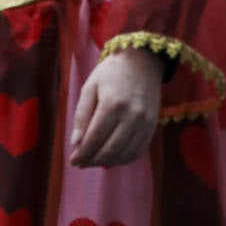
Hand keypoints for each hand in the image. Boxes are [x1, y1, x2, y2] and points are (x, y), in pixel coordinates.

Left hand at [70, 48, 162, 168]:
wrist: (142, 61)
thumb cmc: (110, 72)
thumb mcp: (89, 87)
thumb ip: (81, 115)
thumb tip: (76, 142)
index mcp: (112, 104)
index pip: (95, 138)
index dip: (83, 153)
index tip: (73, 161)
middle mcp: (132, 116)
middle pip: (110, 149)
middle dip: (93, 161)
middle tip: (80, 164)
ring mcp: (145, 122)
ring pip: (125, 154)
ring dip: (107, 162)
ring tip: (93, 162)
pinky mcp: (153, 125)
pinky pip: (140, 150)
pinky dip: (125, 159)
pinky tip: (112, 159)